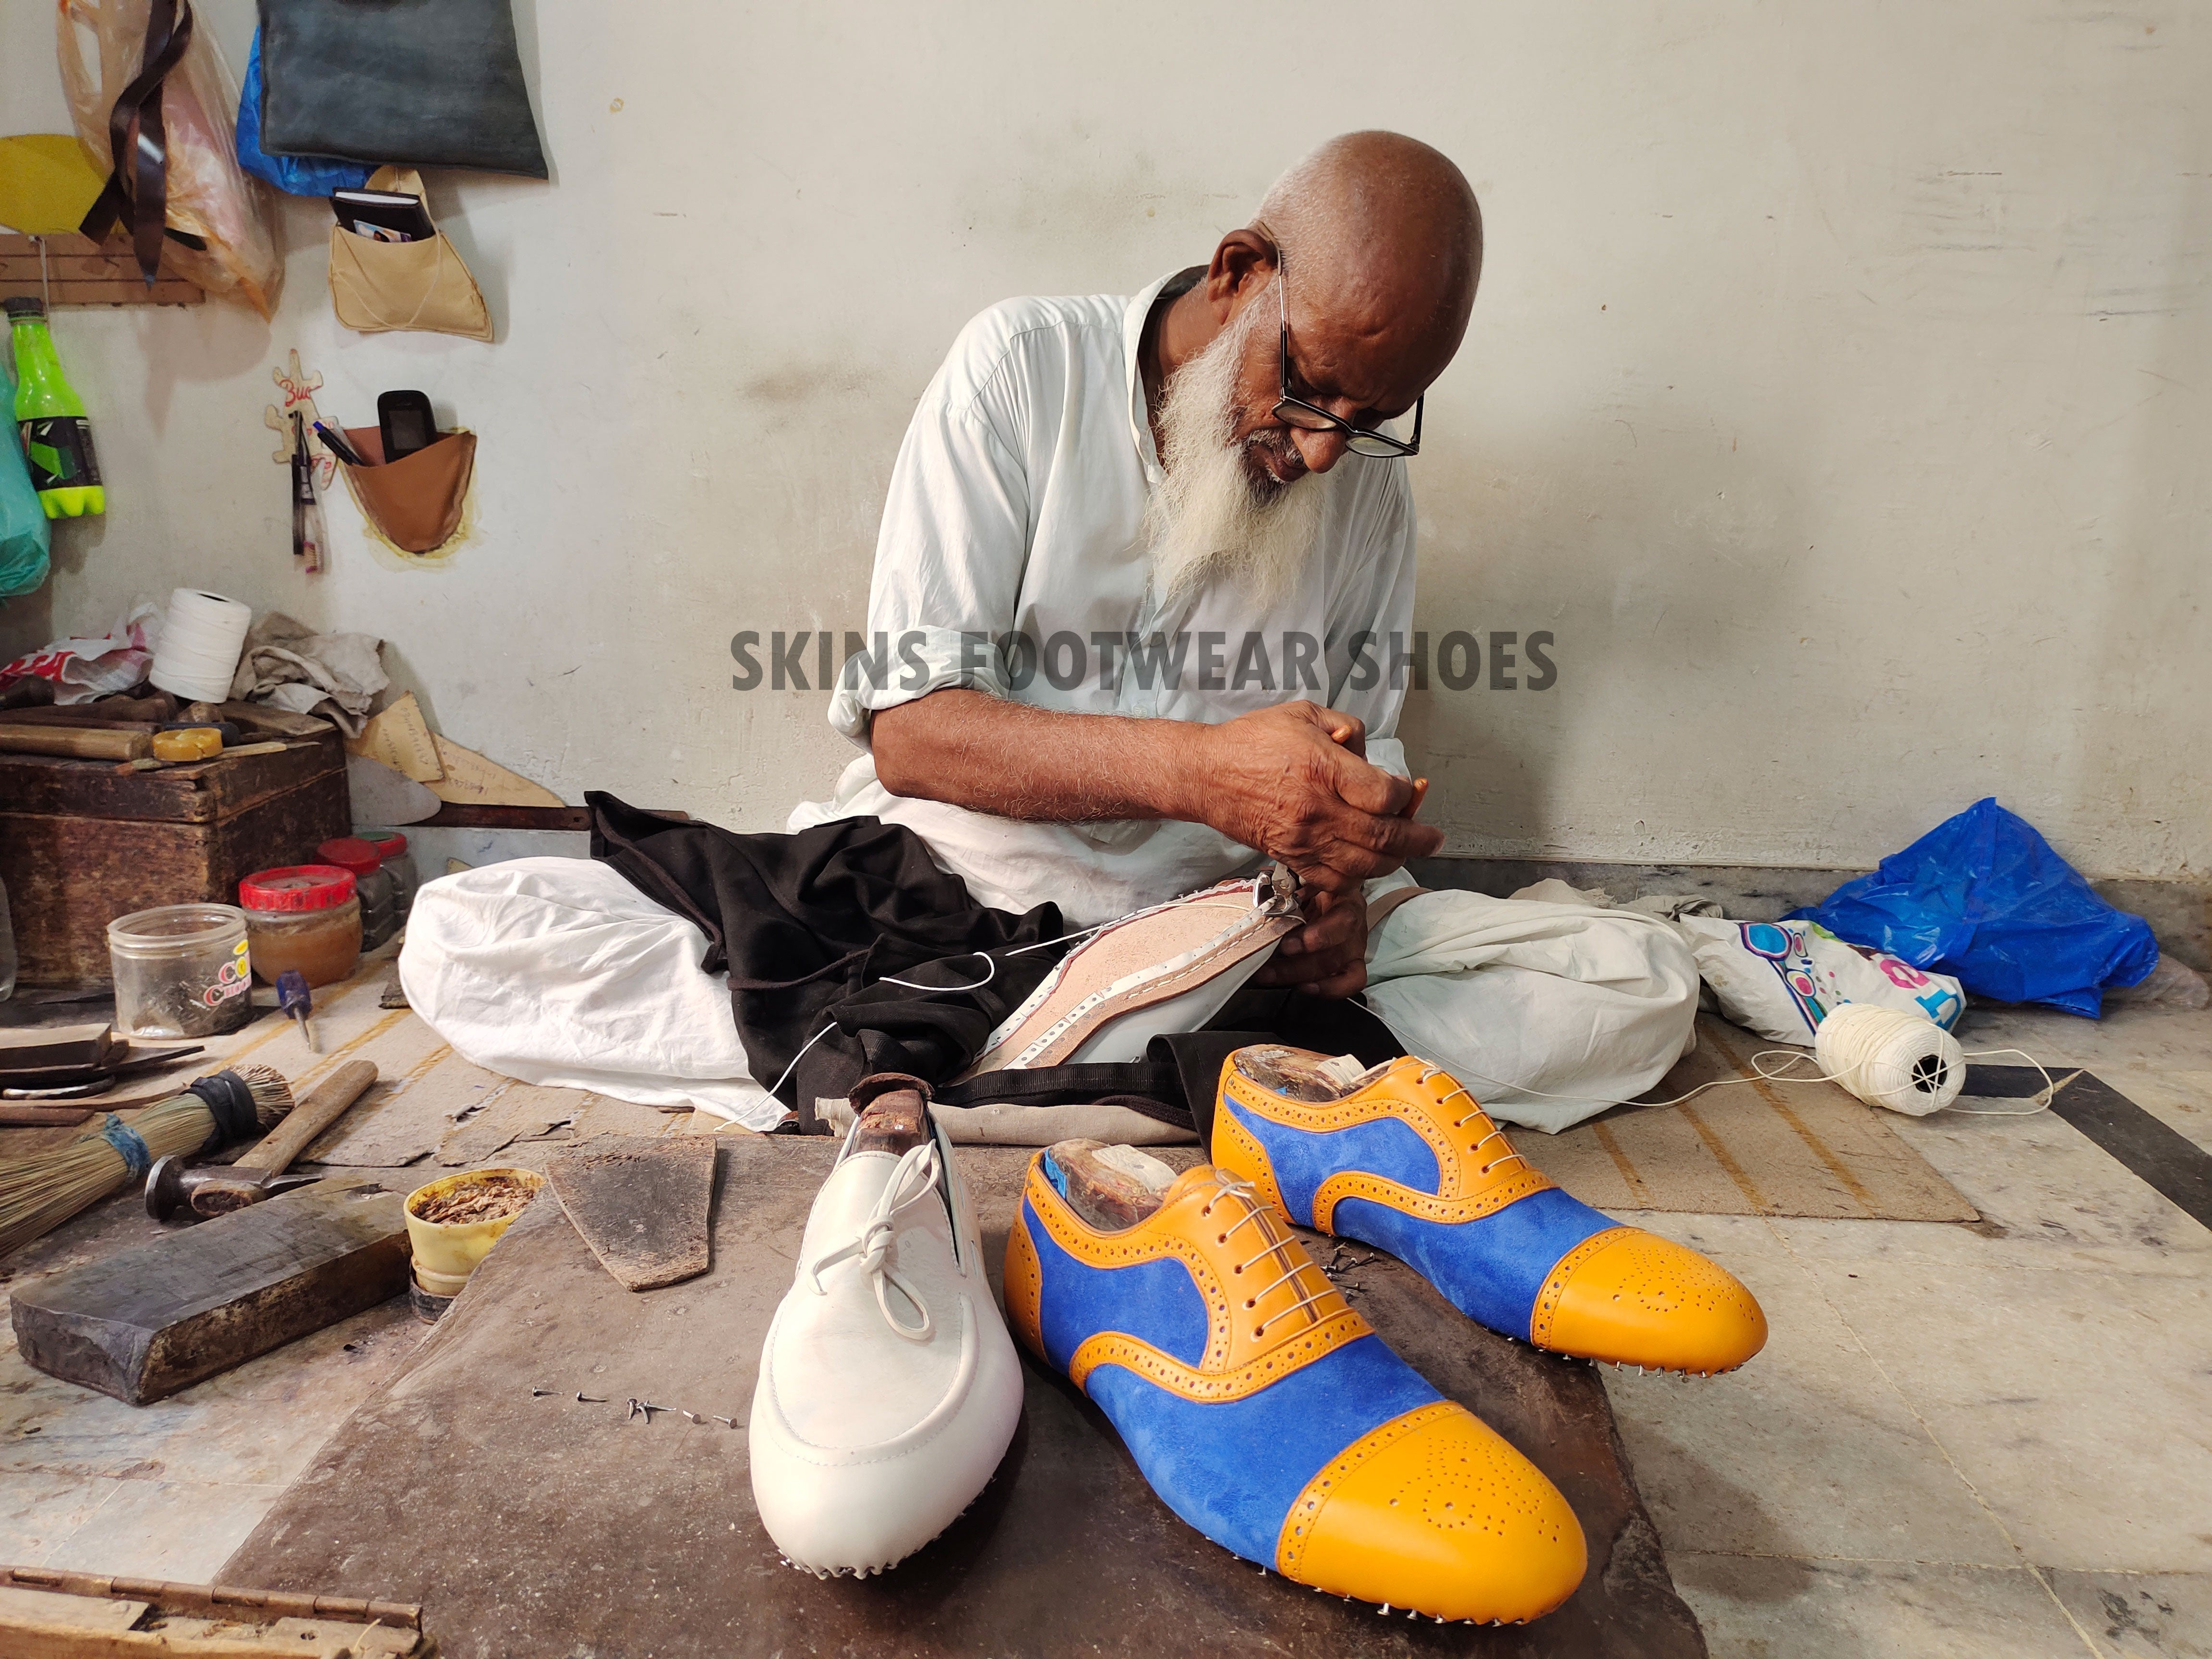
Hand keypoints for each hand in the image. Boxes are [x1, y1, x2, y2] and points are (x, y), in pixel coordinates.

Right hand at [1190, 702, 1442, 897]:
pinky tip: (1366, 864)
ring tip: (1406, 851)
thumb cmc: (1253, 741)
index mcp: (1323, 768)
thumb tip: (1369, 752)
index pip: (1385, 795)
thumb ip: (1346, 726)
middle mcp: (1317, 809)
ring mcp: (1304, 839)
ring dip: (1393, 861)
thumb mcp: (1304, 713)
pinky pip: (1334, 881)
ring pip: (1365, 865)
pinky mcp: (1291, 858)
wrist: (1207, 775)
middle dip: (1418, 839)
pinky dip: (1358, 877)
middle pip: (1383, 837)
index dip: (1406, 795)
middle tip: (1434, 839)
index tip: (1407, 788)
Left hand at [1251, 886, 1369, 997]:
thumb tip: (1261, 900)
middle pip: (1333, 955)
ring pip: (1334, 971)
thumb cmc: (1315, 885)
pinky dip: (1327, 989)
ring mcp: (1355, 948)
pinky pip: (1349, 983)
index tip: (1287, 945)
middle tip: (1266, 969)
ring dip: (1297, 977)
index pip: (1343, 921)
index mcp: (1346, 900)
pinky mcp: (1352, 964)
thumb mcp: (1305, 879)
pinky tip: (1301, 988)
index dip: (1318, 937)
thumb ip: (1290, 888)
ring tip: (1269, 976)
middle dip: (1295, 966)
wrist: (1329, 891)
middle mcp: (1354, 927)